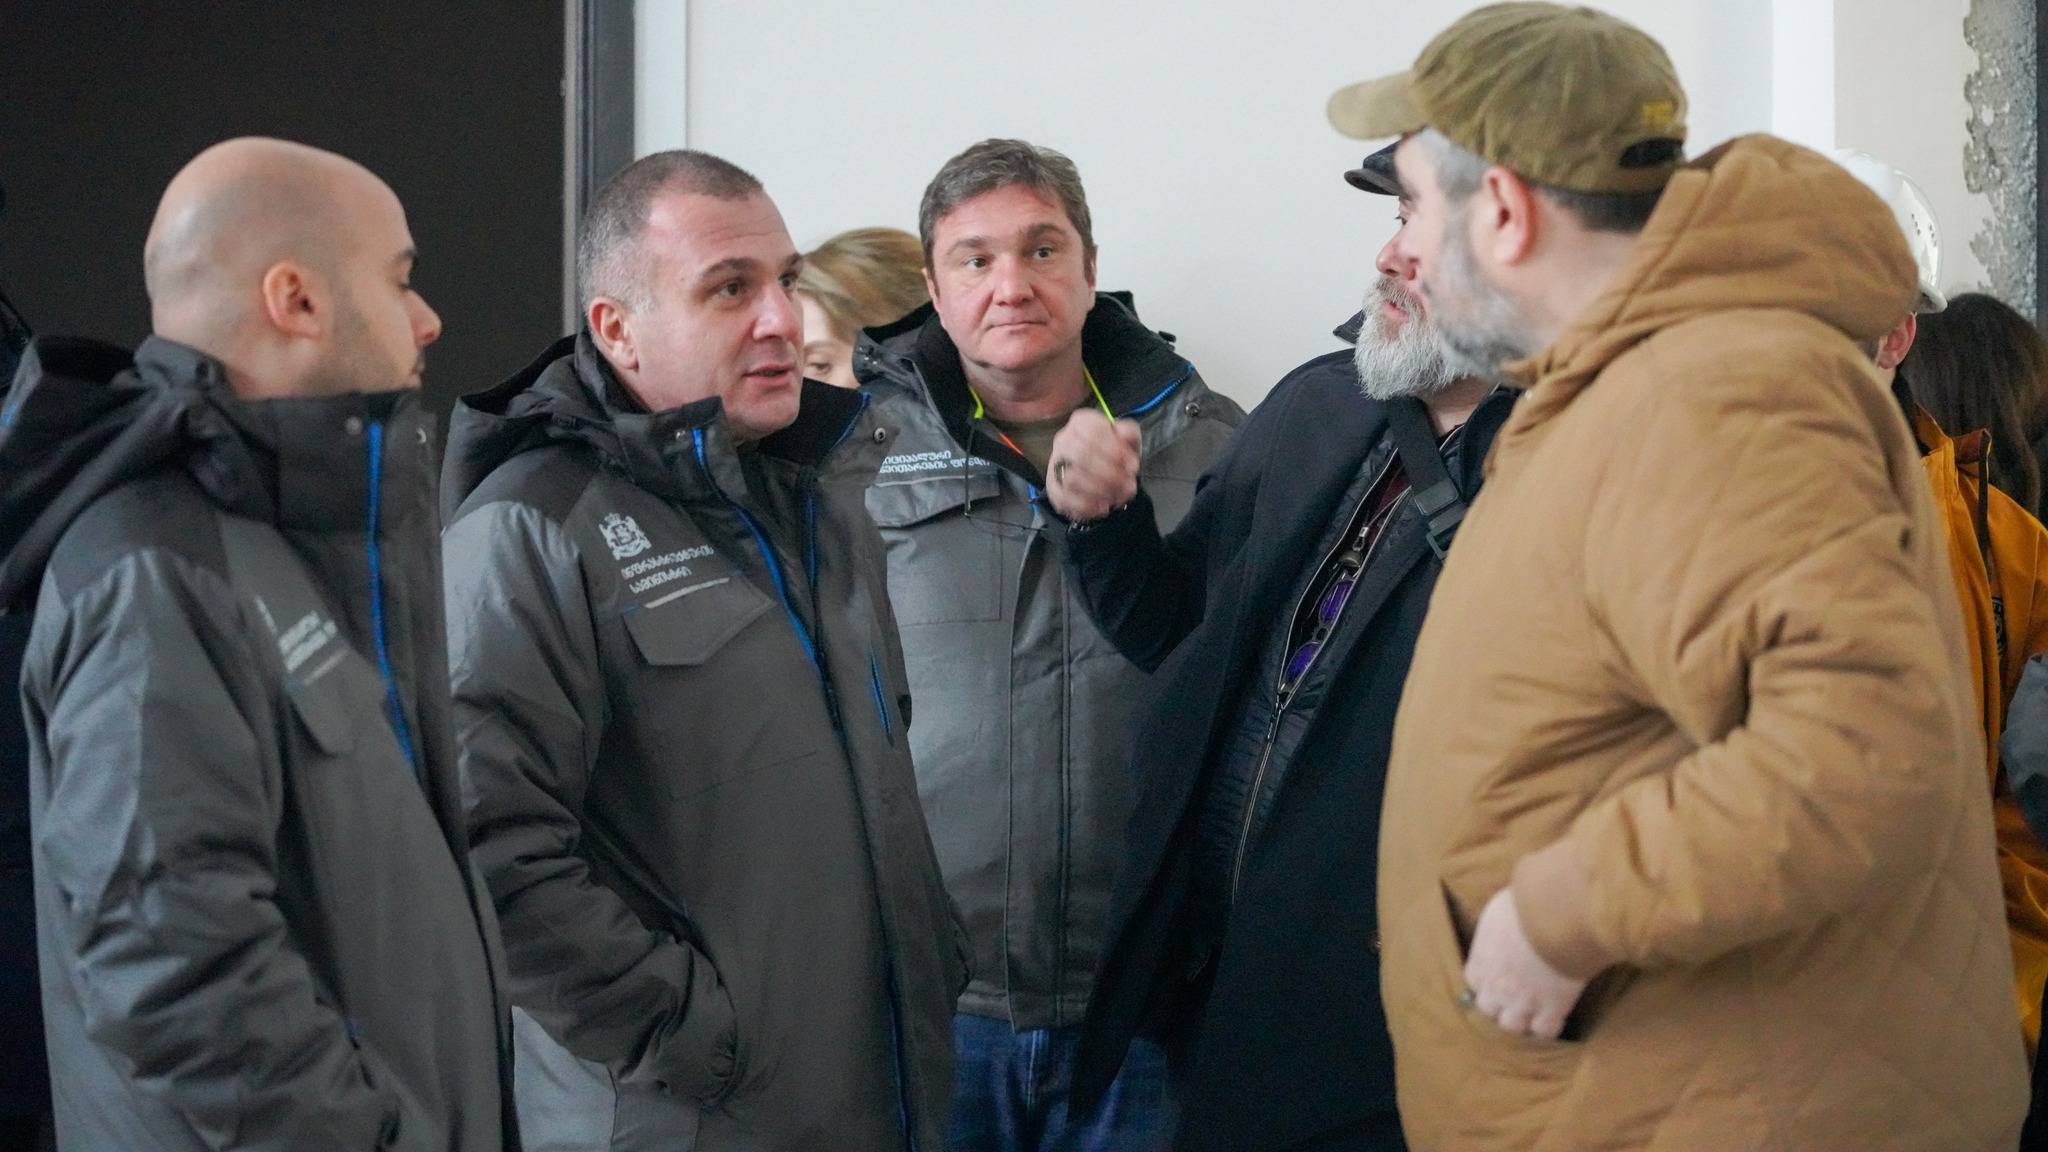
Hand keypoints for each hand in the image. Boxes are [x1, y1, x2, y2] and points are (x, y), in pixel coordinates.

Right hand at [1046, 409, 1140, 522]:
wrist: (1095, 470)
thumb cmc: (1113, 452)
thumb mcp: (1127, 439)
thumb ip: (1129, 434)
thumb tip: (1125, 436)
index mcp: (1081, 422)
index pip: (1094, 432)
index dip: (1115, 450)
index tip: (1133, 466)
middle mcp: (1064, 440)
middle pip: (1082, 456)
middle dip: (1110, 474)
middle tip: (1129, 486)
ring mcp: (1055, 464)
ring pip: (1072, 479)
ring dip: (1100, 491)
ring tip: (1118, 497)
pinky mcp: (1052, 488)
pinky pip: (1065, 499)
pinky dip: (1087, 506)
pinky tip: (1103, 507)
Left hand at [1462, 887, 1588, 1038]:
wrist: (1555, 917)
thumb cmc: (1526, 904)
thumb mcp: (1499, 908)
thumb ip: (1497, 924)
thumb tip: (1503, 920)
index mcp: (1482, 959)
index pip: (1472, 981)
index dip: (1483, 981)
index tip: (1493, 978)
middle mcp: (1497, 985)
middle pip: (1488, 1009)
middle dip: (1498, 1006)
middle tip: (1512, 999)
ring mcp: (1523, 1001)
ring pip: (1513, 1026)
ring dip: (1520, 1021)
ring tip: (1532, 1014)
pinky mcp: (1552, 1008)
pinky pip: (1545, 1030)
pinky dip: (1549, 1027)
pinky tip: (1555, 1018)